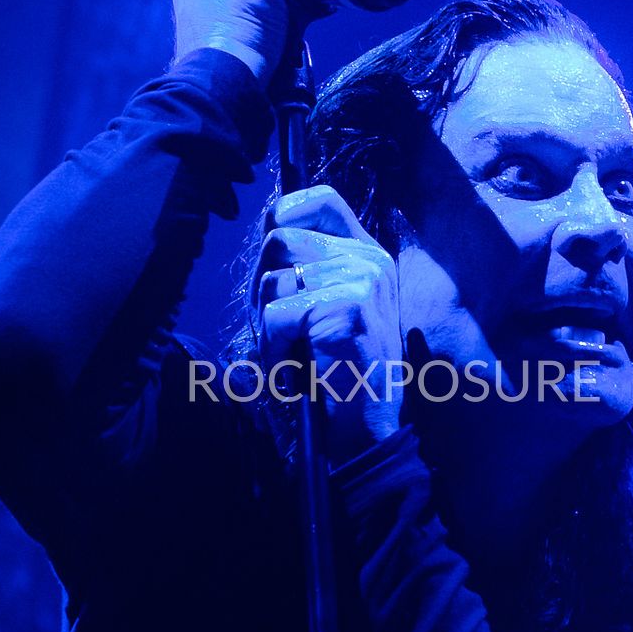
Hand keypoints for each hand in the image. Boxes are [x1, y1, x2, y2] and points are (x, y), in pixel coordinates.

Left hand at [255, 185, 402, 463]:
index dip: (283, 215)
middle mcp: (371, 259)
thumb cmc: (338, 374)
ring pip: (272, 279)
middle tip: (279, 331)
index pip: (320, 200)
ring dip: (266, 324)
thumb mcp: (327, 308)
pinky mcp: (350, 309)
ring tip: (290, 353)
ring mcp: (364, 281)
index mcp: (368, 254)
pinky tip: (293, 370)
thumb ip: (308, 267)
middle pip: (279, 240)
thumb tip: (267, 233)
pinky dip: (273, 349)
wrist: (367, 432)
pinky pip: (278, 315)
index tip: (274, 261)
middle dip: (262, 288)